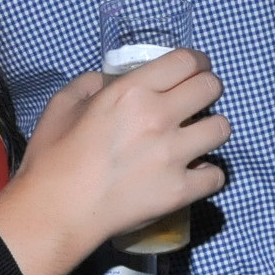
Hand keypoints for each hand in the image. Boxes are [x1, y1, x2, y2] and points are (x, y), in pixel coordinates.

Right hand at [3, 49, 229, 257]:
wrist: (55, 212)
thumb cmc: (53, 159)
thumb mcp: (64, 104)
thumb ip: (92, 83)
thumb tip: (113, 80)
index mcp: (132, 92)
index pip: (187, 61)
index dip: (198, 62)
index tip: (197, 69)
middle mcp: (159, 117)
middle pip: (210, 87)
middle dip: (208, 89)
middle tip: (198, 100)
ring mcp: (173, 155)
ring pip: (221, 128)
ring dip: (211, 129)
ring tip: (197, 137)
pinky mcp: (179, 190)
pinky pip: (216, 175)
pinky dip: (208, 174)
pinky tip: (194, 173)